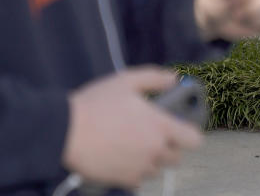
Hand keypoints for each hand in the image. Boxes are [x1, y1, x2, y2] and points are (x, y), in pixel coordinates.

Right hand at [62, 68, 202, 188]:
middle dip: (168, 147)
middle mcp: (155, 151)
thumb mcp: (127, 80)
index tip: (180, 128)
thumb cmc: (96, 105)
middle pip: (176, 157)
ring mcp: (139, 168)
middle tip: (151, 134)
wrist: (64, 133)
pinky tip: (120, 156)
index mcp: (161, 127)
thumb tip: (174, 79)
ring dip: (151, 159)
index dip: (189, 134)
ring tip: (132, 144)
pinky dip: (134, 171)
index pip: (194, 140)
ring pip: (157, 169)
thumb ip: (156, 78)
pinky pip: (138, 179)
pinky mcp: (123, 180)